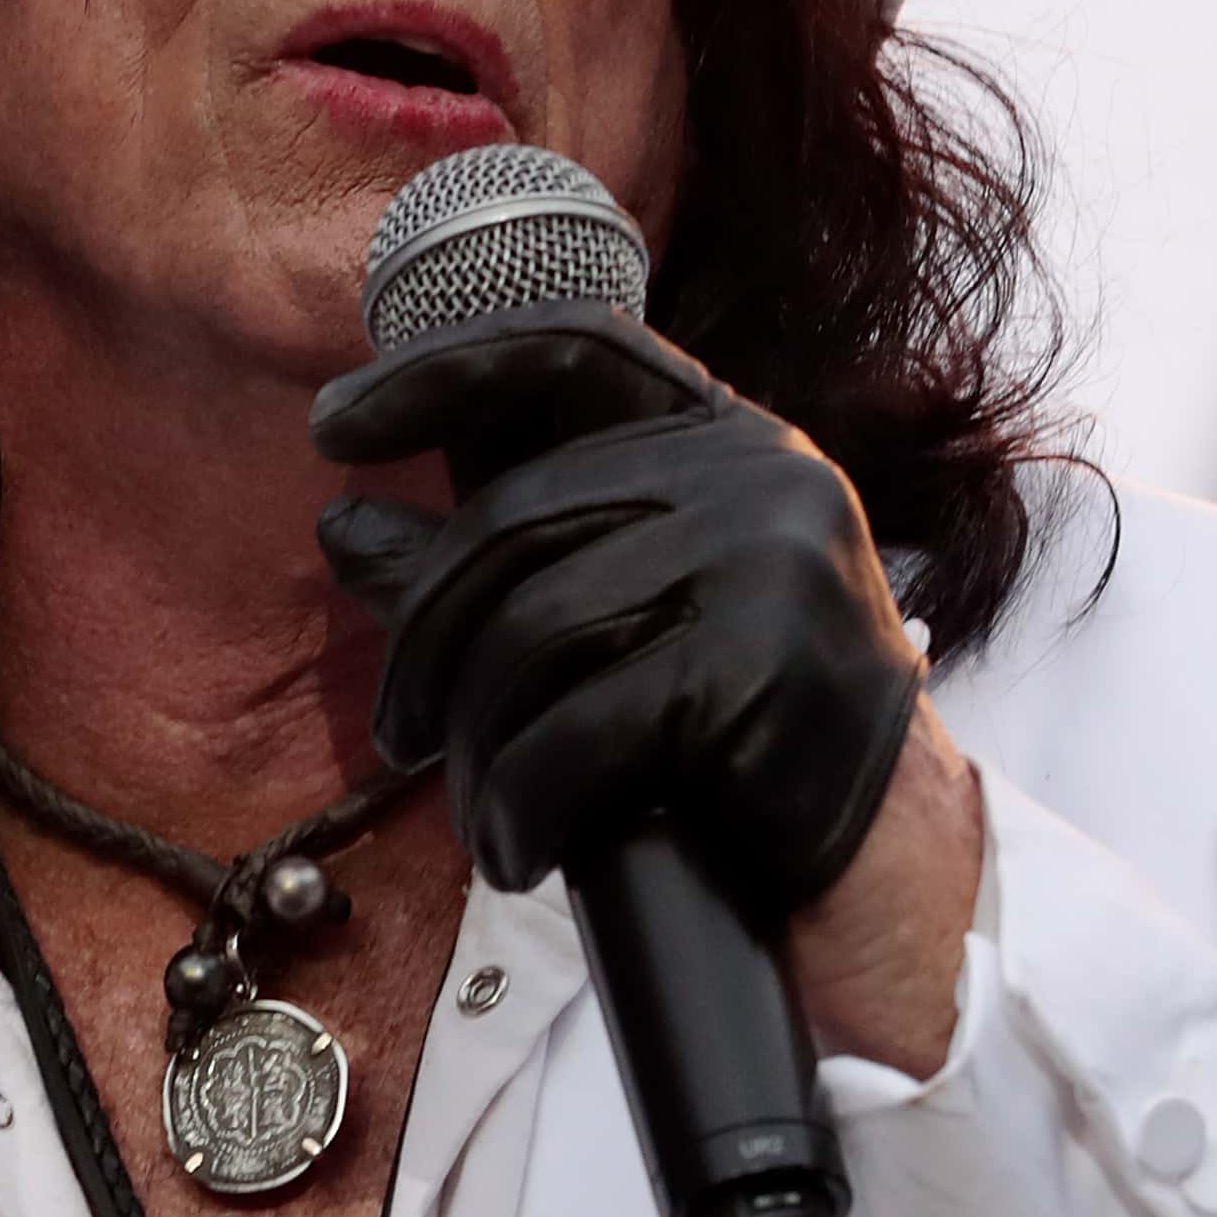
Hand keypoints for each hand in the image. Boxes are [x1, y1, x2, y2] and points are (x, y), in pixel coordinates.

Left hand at [311, 304, 964, 1068]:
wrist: (884, 870)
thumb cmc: (734, 740)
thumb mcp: (615, 624)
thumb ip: (494, 568)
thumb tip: (340, 524)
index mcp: (728, 438)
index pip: (569, 347)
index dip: (442, 366)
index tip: (331, 420)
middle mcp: (762, 473)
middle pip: (513, 522)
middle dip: (424, 640)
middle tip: (398, 730)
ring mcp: (775, 561)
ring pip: (532, 634)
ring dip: (476, 747)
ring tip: (481, 814)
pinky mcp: (768, 667)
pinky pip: (578, 730)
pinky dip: (521, 804)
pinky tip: (519, 848)